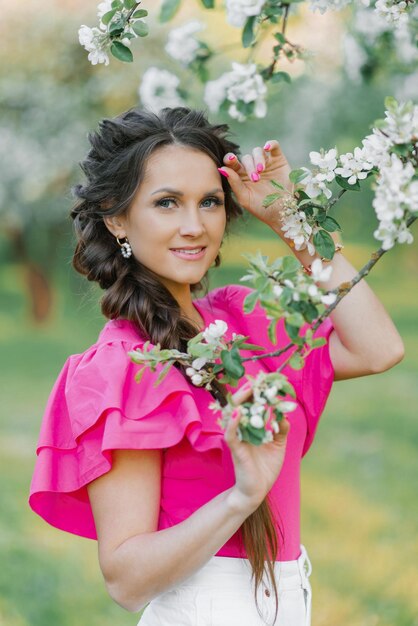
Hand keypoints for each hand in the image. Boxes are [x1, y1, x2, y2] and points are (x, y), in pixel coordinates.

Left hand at [218, 139, 293, 232]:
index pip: (232, 163)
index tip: (231, 160)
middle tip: (255, 179)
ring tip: (261, 171)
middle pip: (246, 158)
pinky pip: (274, 146)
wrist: (282, 211)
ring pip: (258, 151)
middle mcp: (252, 168)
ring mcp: (266, 163)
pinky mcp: (278, 160)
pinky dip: (271, 144)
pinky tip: (267, 147)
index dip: (229, 159)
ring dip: (258, 159)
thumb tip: (222, 168)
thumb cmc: (262, 208)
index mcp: (241, 176)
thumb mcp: (245, 198)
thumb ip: (234, 183)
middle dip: (249, 166)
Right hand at [223, 381, 290, 512]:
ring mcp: (237, 439)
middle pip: (239, 406)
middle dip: (246, 393)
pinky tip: (238, 413)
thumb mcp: (278, 445)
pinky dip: (233, 423)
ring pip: (232, 416)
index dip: (256, 394)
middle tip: (255, 382)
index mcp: (251, 428)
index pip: (251, 406)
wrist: (257, 491)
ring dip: (239, 402)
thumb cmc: (266, 468)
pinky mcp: (236, 450)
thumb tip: (285, 414)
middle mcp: (242, 430)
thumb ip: (281, 429)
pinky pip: (231, 435)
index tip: (264, 382)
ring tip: (247, 390)